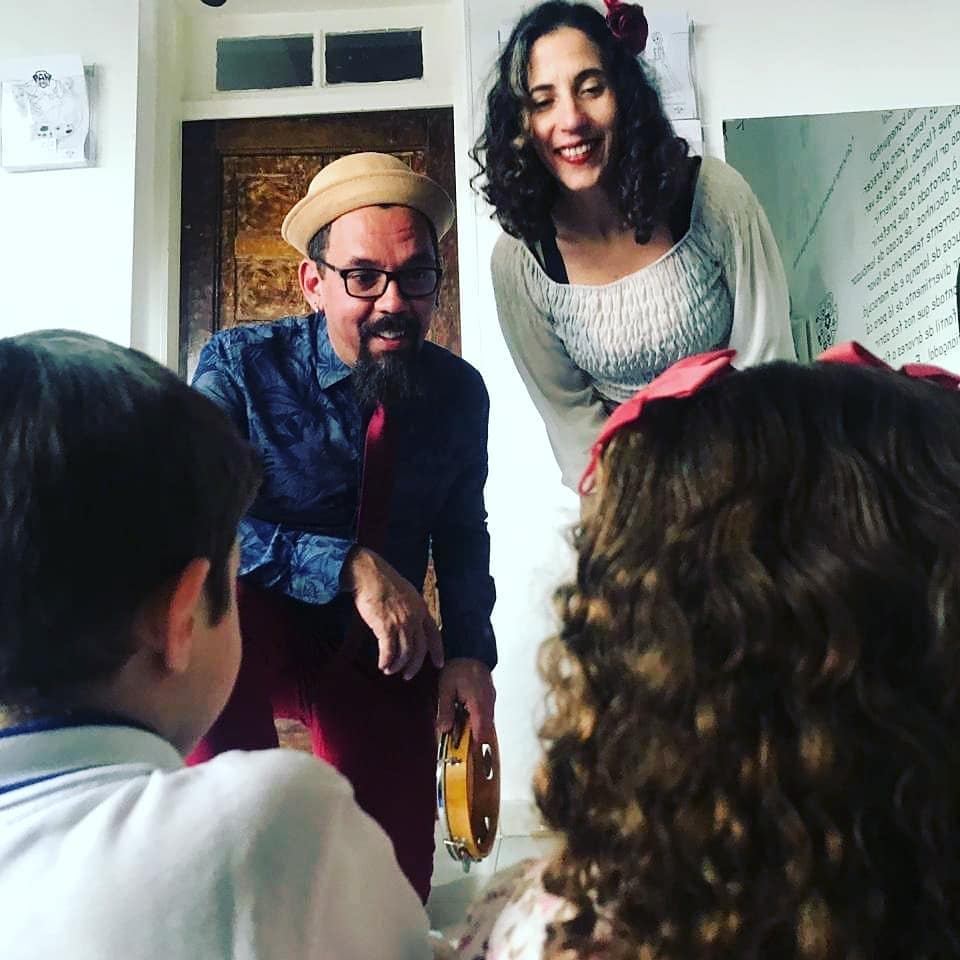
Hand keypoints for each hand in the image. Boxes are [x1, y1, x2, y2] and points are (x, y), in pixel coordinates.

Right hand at [342, 546, 443, 679]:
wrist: (367, 572)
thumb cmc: (382, 580)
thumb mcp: (405, 592)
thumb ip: (410, 608)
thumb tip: (408, 623)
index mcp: (421, 608)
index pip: (435, 634)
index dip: (438, 651)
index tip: (438, 664)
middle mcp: (414, 617)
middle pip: (420, 649)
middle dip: (414, 666)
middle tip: (407, 676)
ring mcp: (401, 622)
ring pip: (405, 653)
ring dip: (397, 665)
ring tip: (389, 670)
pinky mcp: (385, 627)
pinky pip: (389, 651)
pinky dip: (386, 661)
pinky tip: (382, 665)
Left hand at [436, 658, 494, 742]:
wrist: (469, 650)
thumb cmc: (457, 667)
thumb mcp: (445, 688)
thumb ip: (445, 710)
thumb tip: (444, 730)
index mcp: (479, 702)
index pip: (481, 731)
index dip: (474, 745)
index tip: (464, 754)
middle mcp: (489, 703)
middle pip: (485, 730)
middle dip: (472, 738)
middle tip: (458, 743)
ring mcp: (491, 700)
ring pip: (486, 723)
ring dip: (474, 729)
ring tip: (458, 729)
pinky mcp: (489, 697)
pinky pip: (485, 714)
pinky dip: (476, 720)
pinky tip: (464, 716)